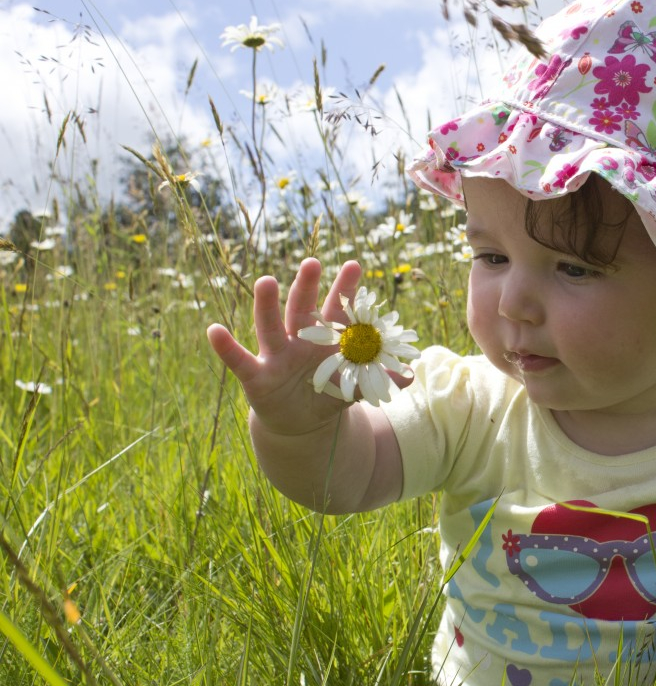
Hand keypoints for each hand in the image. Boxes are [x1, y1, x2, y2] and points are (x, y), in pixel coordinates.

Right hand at [207, 257, 388, 434]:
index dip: (345, 290)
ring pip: (271, 326)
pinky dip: (226, 347)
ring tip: (265, 281)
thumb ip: (377, 379)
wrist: (301, 423)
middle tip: (312, 262)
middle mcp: (299, 340)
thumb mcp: (353, 388)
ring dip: (267, 305)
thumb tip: (410, 374)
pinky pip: (239, 360)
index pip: (337, 311)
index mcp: (326, 340)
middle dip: (307, 287)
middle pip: (303, 309)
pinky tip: (214, 330)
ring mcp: (277, 356)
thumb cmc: (328, 394)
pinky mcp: (257, 377)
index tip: (355, 264)